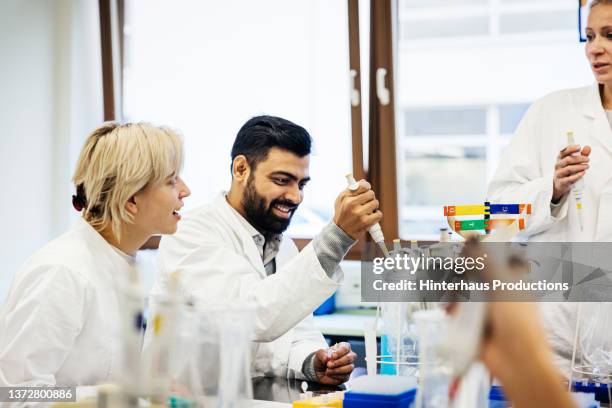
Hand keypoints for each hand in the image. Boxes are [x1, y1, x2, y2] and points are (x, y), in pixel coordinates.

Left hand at [312, 342, 355, 384]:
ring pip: (349, 368)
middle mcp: (349, 356)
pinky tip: (329, 374)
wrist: (319, 370)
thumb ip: (323, 354)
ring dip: (337, 370)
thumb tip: (328, 358)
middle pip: (349, 358)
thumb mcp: (320, 354)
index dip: (339, 353)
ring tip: (327, 371)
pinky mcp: (347, 376)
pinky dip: (336, 376)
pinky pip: (345, 377)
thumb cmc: (322, 358)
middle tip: (329, 365)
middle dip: (338, 362)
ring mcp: (349, 366)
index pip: (345, 348)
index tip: (332, 356)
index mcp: (343, 347)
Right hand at [333, 180, 382, 238]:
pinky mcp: (366, 222)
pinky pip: (379, 214)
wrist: (340, 231)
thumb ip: (351, 190)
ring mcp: (359, 213)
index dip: (366, 187)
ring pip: (375, 203)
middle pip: (371, 193)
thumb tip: (364, 182)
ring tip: (367, 210)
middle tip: (366, 202)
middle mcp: (352, 204)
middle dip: (370, 197)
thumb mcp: (341, 199)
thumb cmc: (342, 213)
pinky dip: (377, 215)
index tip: (366, 190)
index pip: (363, 186)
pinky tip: (371, 217)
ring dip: (373, 206)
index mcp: (346, 197)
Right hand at [459, 240, 575, 407]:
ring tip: (450, 296)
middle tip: (455, 272)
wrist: (515, 360)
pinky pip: (458, 309)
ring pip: (464, 290)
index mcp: (513, 278)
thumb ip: (484, 260)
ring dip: (454, 291)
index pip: (497, 256)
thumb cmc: (518, 322)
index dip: (483, 249)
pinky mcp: (474, 321)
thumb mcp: (501, 284)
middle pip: (475, 272)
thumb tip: (471, 238)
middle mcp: (499, 290)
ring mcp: (486, 306)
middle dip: (462, 272)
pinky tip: (448, 309)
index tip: (467, 247)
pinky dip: (451, 307)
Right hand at [552, 144, 590, 201]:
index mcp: (560, 158)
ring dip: (580, 167)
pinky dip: (578, 175)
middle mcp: (558, 165)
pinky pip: (570, 178)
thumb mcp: (574, 162)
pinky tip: (583, 173)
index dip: (571, 148)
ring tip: (587, 166)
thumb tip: (587, 147)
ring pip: (569, 169)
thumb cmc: (568, 170)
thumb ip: (581, 154)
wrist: (560, 184)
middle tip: (587, 159)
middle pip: (568, 160)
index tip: (579, 147)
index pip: (563, 152)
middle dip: (579, 159)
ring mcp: (559, 174)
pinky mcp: (562, 182)